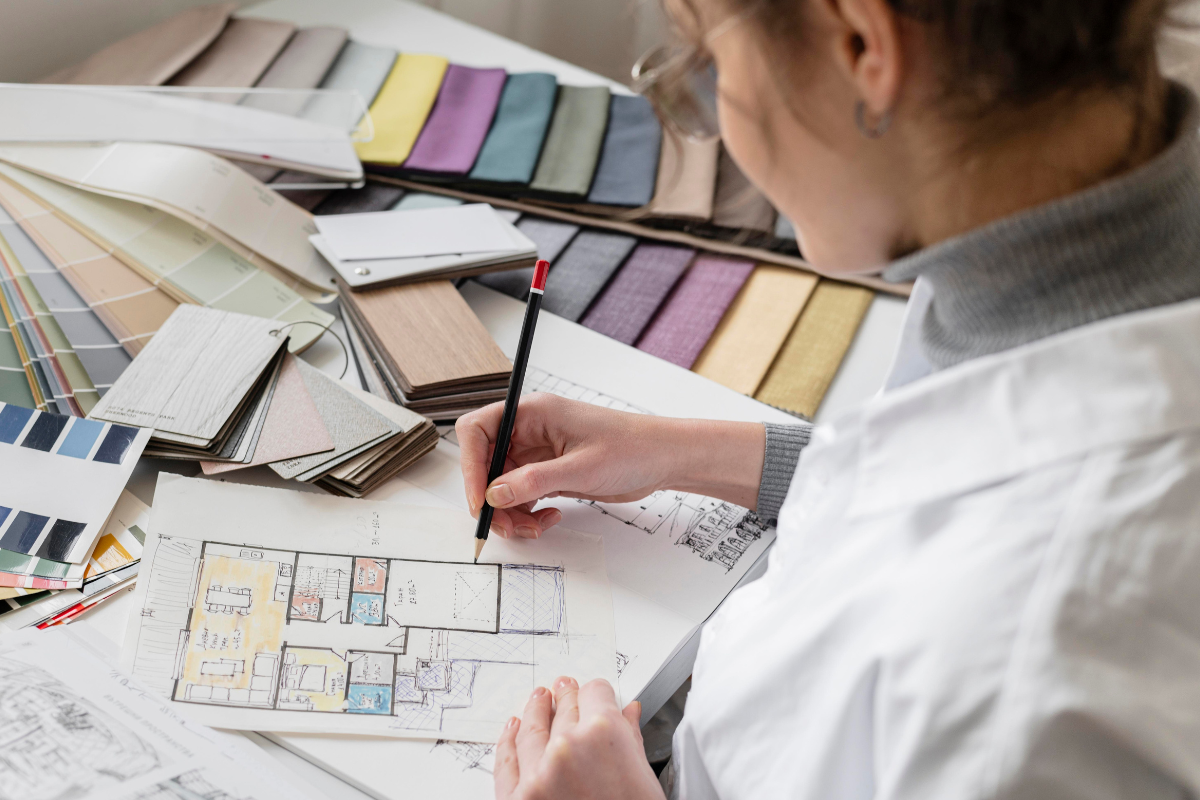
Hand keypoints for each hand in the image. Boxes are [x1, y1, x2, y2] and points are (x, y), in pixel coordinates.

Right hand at [456, 392, 767, 539]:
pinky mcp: (549, 474)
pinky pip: (521, 496)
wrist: (664, 459)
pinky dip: (527, 513)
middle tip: (507, 526)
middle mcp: (530, 431)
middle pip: (485, 465)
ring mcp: (538, 454)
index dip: (469, 466)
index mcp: (532, 413)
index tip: (479, 500)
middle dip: (491, 499)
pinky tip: (551, 517)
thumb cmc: (632, 448)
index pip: (477, 431)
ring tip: (536, 526)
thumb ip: (533, 482)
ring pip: (501, 487)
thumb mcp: (581, 468)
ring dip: (510, 513)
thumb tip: (493, 495)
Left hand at [495, 677, 664, 799]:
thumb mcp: (643, 780)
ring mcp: (537, 773)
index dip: (597, 693)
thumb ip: (630, 741)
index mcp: (605, 735)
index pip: (596, 692)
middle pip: (565, 707)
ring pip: (531, 727)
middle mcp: (567, 747)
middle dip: (568, 698)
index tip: (595, 694)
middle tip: (564, 689)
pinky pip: (506, 760)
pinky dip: (507, 741)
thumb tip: (628, 714)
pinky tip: (512, 729)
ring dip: (535, 710)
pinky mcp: (516, 799)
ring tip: (538, 700)